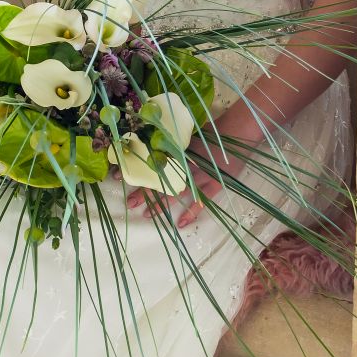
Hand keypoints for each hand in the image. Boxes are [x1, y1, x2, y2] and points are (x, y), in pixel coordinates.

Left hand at [128, 124, 253, 229]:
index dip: (134, 169)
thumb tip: (148, 144)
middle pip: (160, 181)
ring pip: (176, 193)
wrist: (238, 132)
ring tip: (147, 215)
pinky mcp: (213, 185)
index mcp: (176, 151)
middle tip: (130, 203)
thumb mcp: (186, 133)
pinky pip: (201, 203)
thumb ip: (170, 141)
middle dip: (144, 192)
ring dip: (161, 204)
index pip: (149, 162)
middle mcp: (185, 165)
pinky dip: (191, 213)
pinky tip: (179, 224)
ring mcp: (199, 177)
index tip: (117, 175)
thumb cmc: (212, 132)